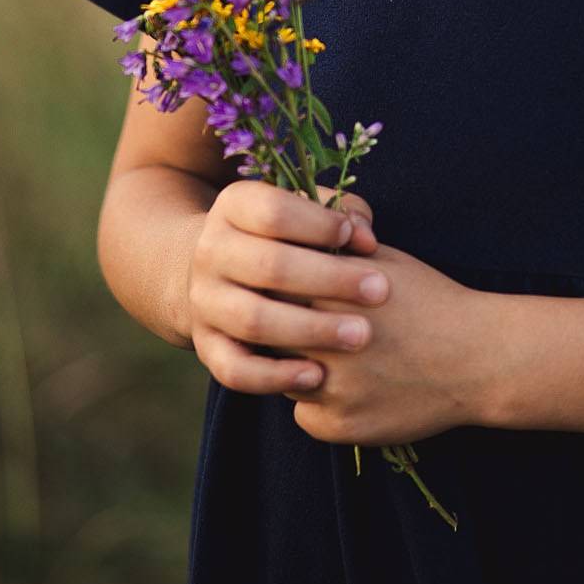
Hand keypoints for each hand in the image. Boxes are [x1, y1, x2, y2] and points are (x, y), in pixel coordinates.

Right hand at [187, 180, 387, 395]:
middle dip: (330, 280)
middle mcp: (211, 252)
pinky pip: (234, 369)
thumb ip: (339, 211)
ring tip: (360, 335)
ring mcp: (204, 301)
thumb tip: (364, 238)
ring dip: (311, 330)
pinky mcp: (206, 345)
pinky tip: (316, 376)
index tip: (366, 243)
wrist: (222, 271)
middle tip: (380, 291)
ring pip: (254, 320)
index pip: (274, 212)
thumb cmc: (286, 235)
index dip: (322, 226)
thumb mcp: (305, 210)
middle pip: (269, 265)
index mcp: (234, 206)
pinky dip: (274, 376)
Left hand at [291, 242, 501, 449]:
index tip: (289, 296)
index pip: (270, 290)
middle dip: (279, 331)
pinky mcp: (338, 425)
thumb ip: (335, 251)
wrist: (476, 358)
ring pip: (282, 378)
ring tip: (335, 359)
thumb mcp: (386, 260)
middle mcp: (324, 340)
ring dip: (298, 369)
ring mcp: (330, 387)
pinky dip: (321, 403)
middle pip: (269, 336)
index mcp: (331, 291)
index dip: (278, 293)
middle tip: (300, 328)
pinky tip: (353, 389)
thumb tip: (291, 239)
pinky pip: (305, 414)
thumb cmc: (431, 300)